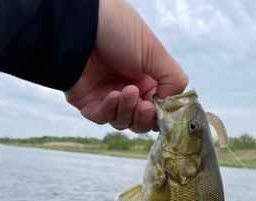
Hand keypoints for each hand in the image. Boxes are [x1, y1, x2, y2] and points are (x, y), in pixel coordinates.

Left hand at [64, 0, 187, 133]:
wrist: (83, 24)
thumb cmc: (119, 30)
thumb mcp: (156, 52)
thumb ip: (173, 79)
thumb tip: (171, 104)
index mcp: (145, 79)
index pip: (157, 110)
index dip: (160, 115)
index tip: (162, 111)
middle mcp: (127, 89)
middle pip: (140, 122)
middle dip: (144, 118)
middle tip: (145, 107)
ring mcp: (106, 97)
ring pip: (122, 122)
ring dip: (127, 110)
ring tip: (128, 91)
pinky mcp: (88, 102)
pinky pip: (102, 118)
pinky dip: (110, 110)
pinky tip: (112, 95)